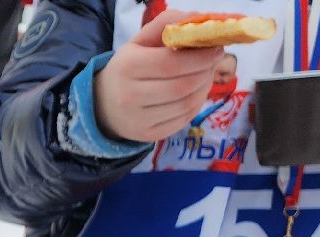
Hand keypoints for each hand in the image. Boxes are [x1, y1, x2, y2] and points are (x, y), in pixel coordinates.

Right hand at [94, 12, 225, 142]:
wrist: (103, 104)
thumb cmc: (128, 68)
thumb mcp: (139, 42)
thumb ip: (165, 25)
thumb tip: (197, 19)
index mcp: (128, 67)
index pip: (172, 63)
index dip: (200, 57)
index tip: (216, 49)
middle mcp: (130, 96)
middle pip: (182, 86)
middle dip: (206, 72)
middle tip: (214, 62)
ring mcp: (139, 119)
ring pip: (186, 104)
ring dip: (205, 88)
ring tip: (206, 75)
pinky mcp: (148, 135)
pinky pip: (183, 119)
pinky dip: (197, 104)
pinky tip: (196, 93)